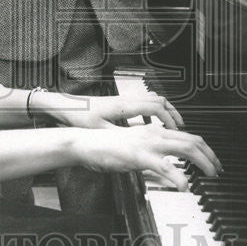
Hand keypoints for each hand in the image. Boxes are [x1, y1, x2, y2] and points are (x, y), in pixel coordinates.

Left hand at [47, 91, 184, 129]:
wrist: (64, 106)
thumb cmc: (78, 117)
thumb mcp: (99, 131)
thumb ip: (119, 138)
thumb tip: (134, 146)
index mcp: (123, 106)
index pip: (155, 107)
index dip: (169, 119)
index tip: (177, 131)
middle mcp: (126, 100)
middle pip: (158, 100)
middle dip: (173, 114)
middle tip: (182, 128)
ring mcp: (123, 100)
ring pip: (151, 99)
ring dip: (163, 111)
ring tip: (171, 125)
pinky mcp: (118, 103)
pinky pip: (142, 102)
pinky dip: (151, 111)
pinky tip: (148, 123)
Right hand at [71, 125, 222, 189]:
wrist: (86, 143)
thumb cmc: (106, 147)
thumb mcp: (135, 151)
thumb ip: (151, 158)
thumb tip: (166, 171)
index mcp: (154, 132)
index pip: (188, 136)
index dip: (204, 149)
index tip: (213, 161)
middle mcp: (155, 134)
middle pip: (193, 140)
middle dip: (210, 155)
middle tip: (218, 170)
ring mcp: (148, 144)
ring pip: (185, 148)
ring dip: (203, 162)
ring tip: (211, 175)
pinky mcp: (139, 156)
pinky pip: (164, 166)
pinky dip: (178, 177)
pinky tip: (185, 186)